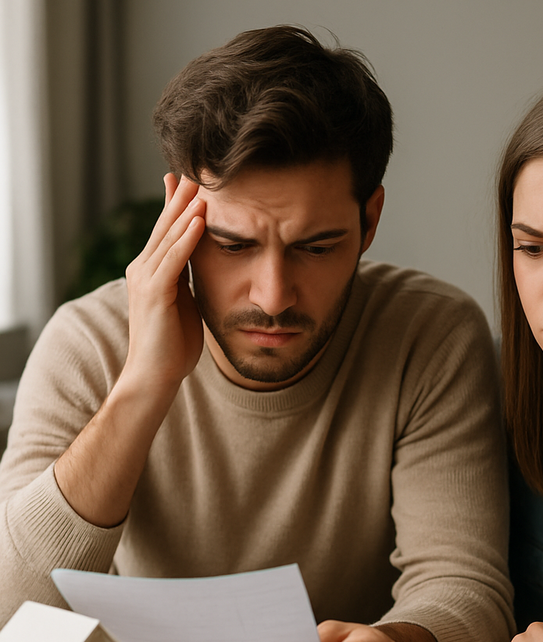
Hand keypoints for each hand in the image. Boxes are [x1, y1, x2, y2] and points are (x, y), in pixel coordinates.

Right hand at [122, 174, 206, 396]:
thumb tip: (198, 259)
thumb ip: (186, 278)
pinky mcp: (154, 293)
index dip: (177, 204)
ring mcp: (146, 279)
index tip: (188, 178)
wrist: (155, 375)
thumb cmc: (172, 343)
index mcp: (152, 271)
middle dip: (181, 197)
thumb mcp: (183, 301)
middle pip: (166, 226)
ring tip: (202, 185)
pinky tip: (199, 220)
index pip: (167, 230)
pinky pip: (173, 260)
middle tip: (196, 168)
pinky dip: (186, 239)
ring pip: (168, 237)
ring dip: (186, 210)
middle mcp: (143, 269)